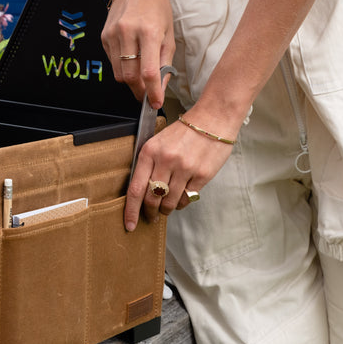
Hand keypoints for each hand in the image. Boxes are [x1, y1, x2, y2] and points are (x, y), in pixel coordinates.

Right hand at [102, 0, 174, 109]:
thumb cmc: (156, 7)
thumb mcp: (169, 34)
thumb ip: (165, 63)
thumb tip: (160, 88)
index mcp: (149, 32)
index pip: (148, 72)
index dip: (152, 92)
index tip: (155, 103)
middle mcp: (129, 33)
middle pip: (130, 77)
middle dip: (140, 91)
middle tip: (148, 95)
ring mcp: (113, 35)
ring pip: (119, 74)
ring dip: (131, 82)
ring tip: (141, 78)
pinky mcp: (104, 37)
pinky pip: (113, 63)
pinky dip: (123, 69)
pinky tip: (131, 60)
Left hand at [124, 113, 235, 230]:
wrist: (212, 119)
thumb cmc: (184, 132)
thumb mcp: (158, 142)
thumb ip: (148, 164)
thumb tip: (140, 193)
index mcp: (150, 151)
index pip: (135, 188)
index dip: (131, 211)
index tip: (130, 224)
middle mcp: (166, 160)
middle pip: (152, 199)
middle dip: (149, 213)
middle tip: (150, 217)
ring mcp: (185, 168)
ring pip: (170, 202)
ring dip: (166, 209)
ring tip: (166, 208)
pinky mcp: (202, 175)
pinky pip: (188, 198)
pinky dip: (182, 202)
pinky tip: (181, 198)